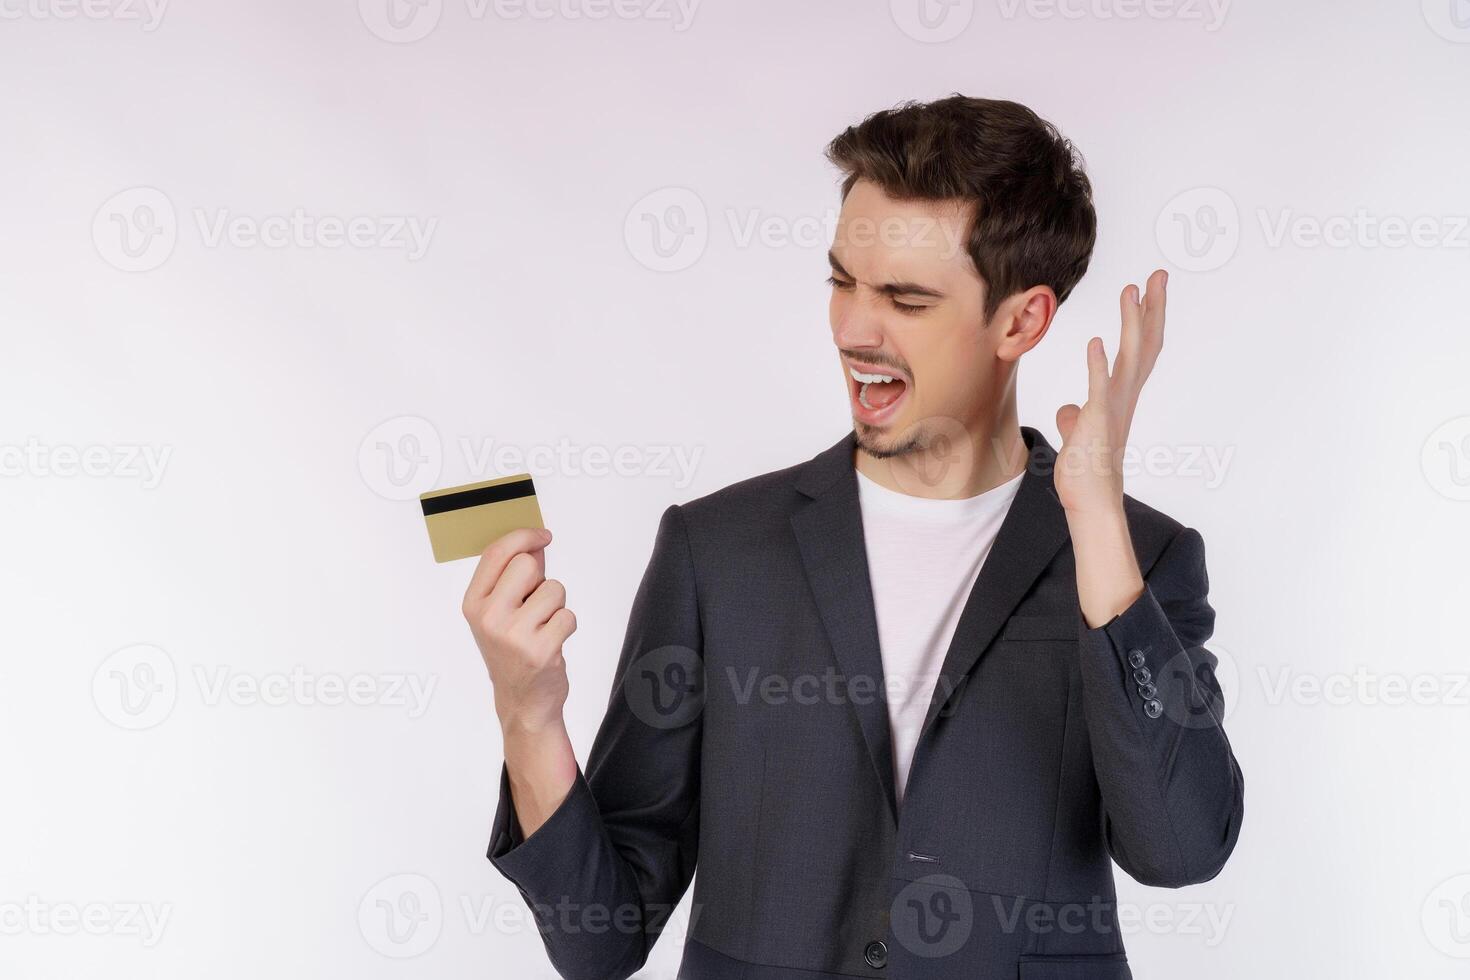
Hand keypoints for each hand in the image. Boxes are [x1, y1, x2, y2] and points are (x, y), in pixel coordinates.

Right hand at [462, 527, 577, 733]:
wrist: (522, 702)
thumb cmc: (512, 652)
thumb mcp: (501, 612)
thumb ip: (516, 577)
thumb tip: (535, 543)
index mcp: (474, 604)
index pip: (497, 553)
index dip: (523, 536)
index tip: (541, 535)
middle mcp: (489, 617)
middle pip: (527, 564)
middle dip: (540, 579)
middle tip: (535, 604)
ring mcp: (514, 634)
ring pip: (554, 589)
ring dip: (556, 606)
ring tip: (542, 627)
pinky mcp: (541, 649)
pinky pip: (568, 615)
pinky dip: (566, 625)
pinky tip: (551, 641)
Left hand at [1054, 269, 1166, 515]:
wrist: (1089, 501)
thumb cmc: (1086, 471)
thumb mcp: (1078, 434)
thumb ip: (1075, 416)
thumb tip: (1068, 410)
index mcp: (1121, 395)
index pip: (1140, 348)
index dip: (1147, 317)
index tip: (1149, 287)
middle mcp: (1124, 397)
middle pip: (1145, 344)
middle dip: (1152, 308)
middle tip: (1159, 274)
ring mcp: (1113, 408)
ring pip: (1128, 358)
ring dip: (1130, 324)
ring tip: (1131, 290)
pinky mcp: (1097, 423)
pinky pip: (1098, 390)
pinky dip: (1098, 366)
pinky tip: (1096, 342)